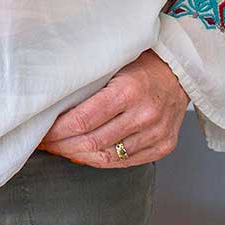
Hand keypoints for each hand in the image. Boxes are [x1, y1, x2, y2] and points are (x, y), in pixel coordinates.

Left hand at [36, 50, 189, 167]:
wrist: (181, 70)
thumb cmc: (142, 62)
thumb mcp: (114, 62)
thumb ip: (90, 83)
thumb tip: (52, 102)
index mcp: (129, 90)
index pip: (83, 120)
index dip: (58, 131)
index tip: (42, 132)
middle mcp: (145, 115)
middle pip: (93, 142)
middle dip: (63, 146)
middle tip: (46, 143)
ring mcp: (156, 134)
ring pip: (108, 157)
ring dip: (79, 155)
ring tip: (61, 150)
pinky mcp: (163, 146)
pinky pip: (125, 162)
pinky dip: (101, 160)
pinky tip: (85, 154)